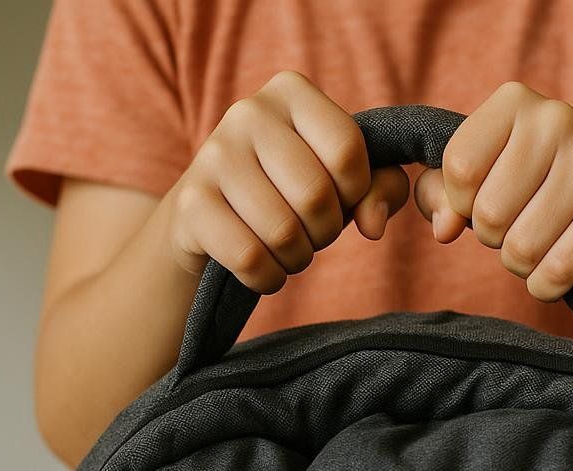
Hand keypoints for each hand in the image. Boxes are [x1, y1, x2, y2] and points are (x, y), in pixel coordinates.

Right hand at [164, 71, 410, 292]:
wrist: (204, 219)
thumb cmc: (288, 193)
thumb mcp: (343, 180)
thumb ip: (382, 188)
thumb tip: (373, 224)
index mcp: (290, 90)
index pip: (347, 149)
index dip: (355, 192)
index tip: (340, 200)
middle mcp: (247, 111)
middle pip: (315, 194)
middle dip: (325, 232)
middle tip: (311, 233)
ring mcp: (213, 155)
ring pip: (282, 232)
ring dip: (296, 258)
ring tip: (287, 249)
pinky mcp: (190, 203)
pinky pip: (249, 258)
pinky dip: (267, 278)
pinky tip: (263, 269)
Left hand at [412, 82, 572, 300]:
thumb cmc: (535, 188)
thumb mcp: (483, 176)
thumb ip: (439, 194)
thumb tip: (443, 228)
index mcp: (515, 101)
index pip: (459, 167)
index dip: (461, 202)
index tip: (485, 197)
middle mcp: (558, 120)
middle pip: (488, 213)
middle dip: (494, 237)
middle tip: (519, 225)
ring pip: (521, 249)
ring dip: (521, 264)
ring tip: (542, 243)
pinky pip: (556, 271)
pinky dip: (547, 285)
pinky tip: (560, 266)